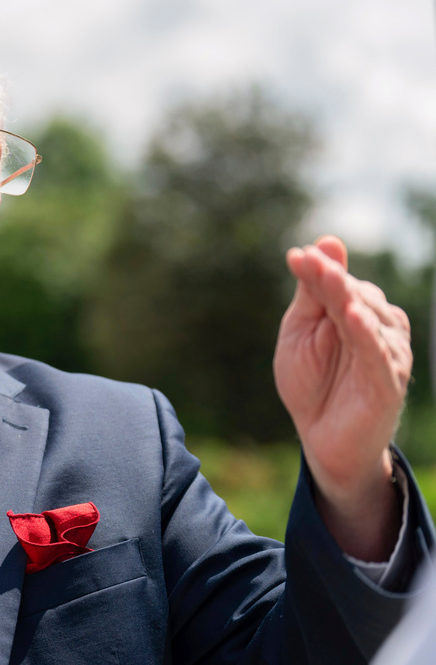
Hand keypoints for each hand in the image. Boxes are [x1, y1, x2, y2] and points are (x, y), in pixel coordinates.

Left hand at [274, 236, 410, 558]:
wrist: (320, 437)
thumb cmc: (311, 382)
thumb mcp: (300, 332)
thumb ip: (312, 293)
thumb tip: (319, 244)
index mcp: (354, 310)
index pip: (336, 283)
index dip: (318, 269)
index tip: (296, 256)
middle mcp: (376, 325)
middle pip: (352, 294)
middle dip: (331, 278)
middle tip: (310, 262)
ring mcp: (386, 352)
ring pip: (368, 317)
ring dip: (347, 297)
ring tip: (329, 279)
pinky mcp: (388, 379)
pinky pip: (377, 352)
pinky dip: (365, 333)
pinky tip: (352, 316)